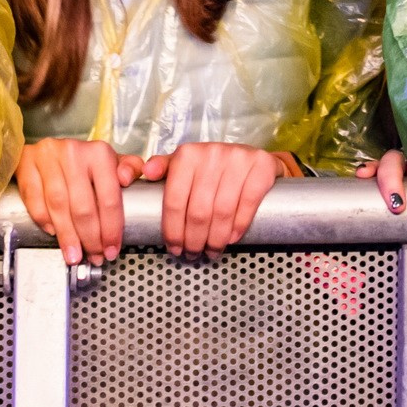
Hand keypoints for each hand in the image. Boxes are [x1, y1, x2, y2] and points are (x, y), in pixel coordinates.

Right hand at [14, 137, 143, 266]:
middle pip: (83, 206)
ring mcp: (48, 157)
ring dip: (67, 235)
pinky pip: (34, 198)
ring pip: (58, 205)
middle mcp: (73, 152)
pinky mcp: (27, 163)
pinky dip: (43, 219)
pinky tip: (52, 233)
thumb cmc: (83, 161)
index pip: (109, 197)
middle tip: (93, 256)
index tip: (111, 249)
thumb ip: (130, 168)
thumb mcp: (111, 162)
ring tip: (74, 254)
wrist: (49, 149)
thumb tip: (128, 178)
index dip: (111, 229)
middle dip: (90, 238)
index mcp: (99, 153)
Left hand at [139, 141, 288, 257]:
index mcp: (187, 154)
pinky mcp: (261, 167)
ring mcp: (238, 159)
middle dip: (194, 240)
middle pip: (199, 211)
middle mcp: (211, 153)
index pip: (175, 200)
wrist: (254, 159)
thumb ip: (164, 168)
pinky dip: (238, 226)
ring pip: (222, 211)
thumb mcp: (185, 164)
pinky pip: (247, 204)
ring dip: (216, 239)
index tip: (174, 247)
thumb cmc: (213, 167)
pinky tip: (231, 238)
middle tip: (193, 253)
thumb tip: (146, 171)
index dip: (173, 230)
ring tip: (212, 251)